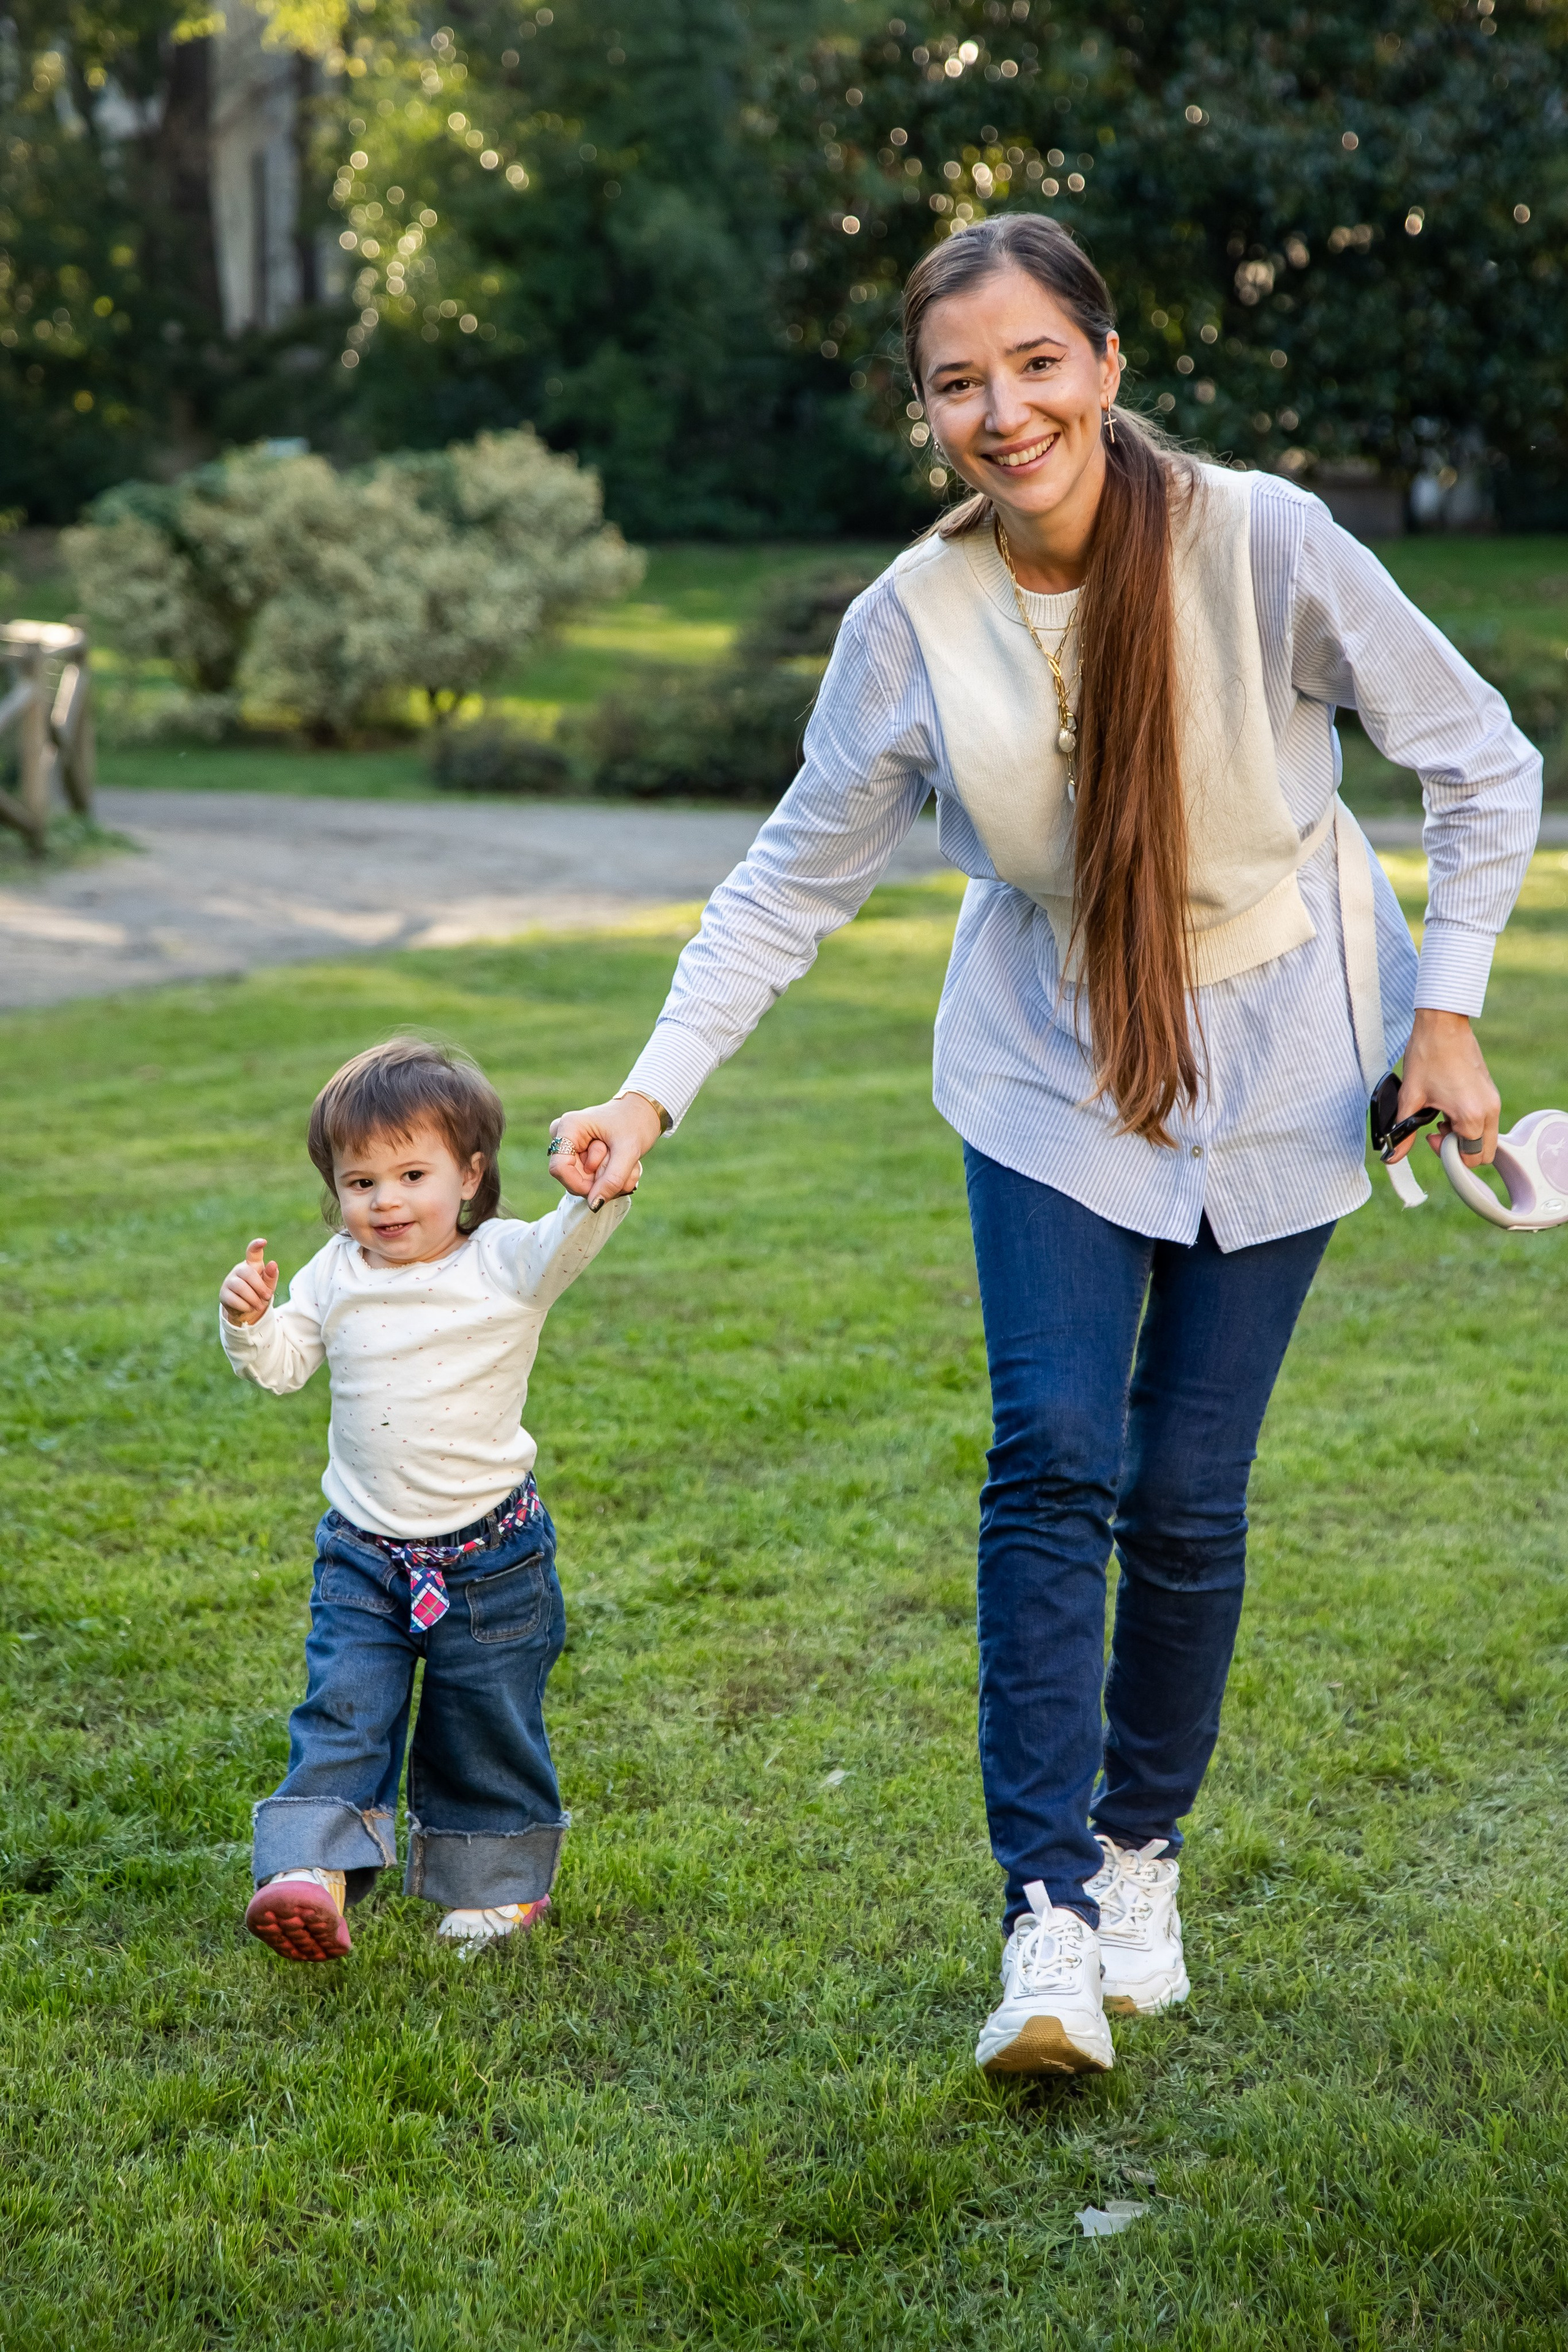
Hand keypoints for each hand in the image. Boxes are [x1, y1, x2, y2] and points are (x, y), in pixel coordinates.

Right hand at [220, 1237, 278, 1324]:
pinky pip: (233, 1299)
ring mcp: (229, 1281)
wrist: (247, 1310)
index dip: (256, 1246)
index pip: (253, 1252)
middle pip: (248, 1273)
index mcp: (252, 1265)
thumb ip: (271, 1276)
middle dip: (259, 1287)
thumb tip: (273, 1263)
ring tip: (259, 1306)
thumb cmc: (259, 1293)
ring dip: (253, 1298)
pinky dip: (245, 1306)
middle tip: (267, 1296)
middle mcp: (239, 1270)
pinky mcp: (223, 1293)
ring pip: (240, 1287)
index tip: (263, 1242)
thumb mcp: (269, 1286)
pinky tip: (249, 1307)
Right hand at [548, 1095, 660, 1208]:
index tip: (603, 1188)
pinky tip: (623, 1164)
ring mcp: (571, 1147)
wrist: (644, 1112)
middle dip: (603, 1179)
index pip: (560, 1169)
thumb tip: (594, 1205)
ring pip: (585, 1182)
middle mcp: (564, 1136)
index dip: (579, 1184)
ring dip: (611, 1179)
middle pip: (573, 1178)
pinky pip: (591, 1180)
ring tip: (628, 1162)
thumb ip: (612, 1179)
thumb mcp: (629, 1151)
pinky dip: (611, 1178)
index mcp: (569, 1127)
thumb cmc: (636, 1123)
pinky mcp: (579, 1156)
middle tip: (626, 1164)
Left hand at [1390, 1010, 1500, 1166]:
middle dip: (1459, 1151)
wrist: (1443, 1024)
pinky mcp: (1491, 1093)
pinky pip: (1486, 1122)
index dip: (1446, 1154)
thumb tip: (1391, 1156)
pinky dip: (1469, 1123)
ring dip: (1464, 1136)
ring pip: (1485, 1138)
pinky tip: (1449, 1107)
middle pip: (1484, 1153)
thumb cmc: (1427, 1055)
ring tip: (1441, 1117)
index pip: (1469, 1157)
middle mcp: (1489, 1110)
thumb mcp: (1410, 1098)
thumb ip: (1402, 1132)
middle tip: (1437, 1132)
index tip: (1430, 1136)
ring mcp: (1493, 1101)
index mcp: (1471, 1115)